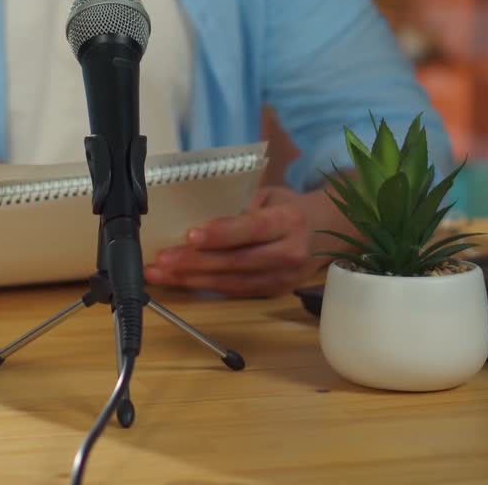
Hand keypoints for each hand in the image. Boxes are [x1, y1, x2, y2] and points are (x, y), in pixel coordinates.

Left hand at [145, 186, 327, 296]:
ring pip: (231, 282)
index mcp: (288, 221)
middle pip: (236, 261)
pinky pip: (235, 291)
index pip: (251, 229)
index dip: (220, 234)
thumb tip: (198, 217)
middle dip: (194, 263)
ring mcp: (282, 278)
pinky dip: (205, 287)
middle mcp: (288, 253)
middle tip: (162, 261)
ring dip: (192, 280)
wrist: (327, 232)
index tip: (190, 235)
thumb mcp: (269, 195)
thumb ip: (240, 206)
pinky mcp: (273, 292)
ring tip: (160, 275)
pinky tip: (181, 282)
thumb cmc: (289, 207)